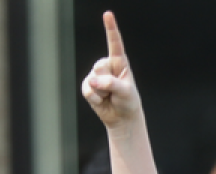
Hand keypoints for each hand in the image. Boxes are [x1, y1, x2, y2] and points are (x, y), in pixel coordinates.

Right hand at [81, 12, 139, 129]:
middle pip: (100, 66)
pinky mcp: (88, 86)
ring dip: (102, 92)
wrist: (122, 117)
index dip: (110, 28)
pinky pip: (87, 90)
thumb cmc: (128, 101)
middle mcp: (107, 66)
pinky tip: (102, 100)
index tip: (108, 14)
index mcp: (120, 62)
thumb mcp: (126, 92)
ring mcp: (96, 75)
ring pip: (93, 80)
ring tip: (109, 96)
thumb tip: (92, 81)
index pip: (115, 43)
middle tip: (115, 91)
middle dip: (107, 81)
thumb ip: (110, 84)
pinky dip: (95, 98)